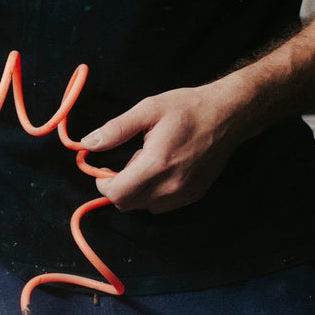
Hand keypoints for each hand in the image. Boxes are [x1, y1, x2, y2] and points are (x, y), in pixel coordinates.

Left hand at [80, 85, 241, 213]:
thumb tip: (88, 143)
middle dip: (116, 186)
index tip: (99, 168)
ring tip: (145, 161)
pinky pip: (162, 205)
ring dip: (135, 190)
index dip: (101, 183)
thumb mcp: (146, 110)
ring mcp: (185, 194)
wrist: (227, 115)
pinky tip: (160, 168)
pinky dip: (152, 192)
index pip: (118, 194)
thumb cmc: (187, 108)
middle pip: (128, 204)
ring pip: (144, 206)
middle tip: (125, 160)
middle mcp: (172, 186)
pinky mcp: (194, 196)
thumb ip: (115, 130)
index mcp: (157, 165)